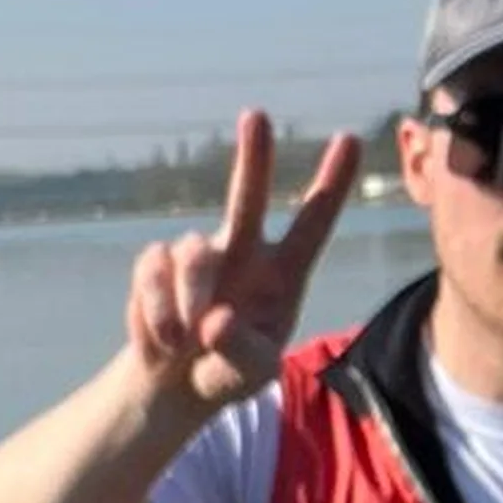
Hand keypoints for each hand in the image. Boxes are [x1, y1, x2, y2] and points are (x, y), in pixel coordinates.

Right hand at [125, 115, 359, 411]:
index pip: (312, 224)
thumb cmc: (228, 374)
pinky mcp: (157, 265)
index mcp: (283, 275)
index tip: (350, 139)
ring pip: (192, 251)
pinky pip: (153, 271)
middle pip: (248, 196)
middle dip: (253, 157)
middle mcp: (243, 253)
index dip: (331, 184)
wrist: (174, 386)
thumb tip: (215, 320)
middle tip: (256, 116)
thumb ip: (242, 352)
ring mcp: (199, 255)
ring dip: (188, 301)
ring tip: (186, 342)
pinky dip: (156, 312)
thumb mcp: (252, 375)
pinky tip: (163, 340)